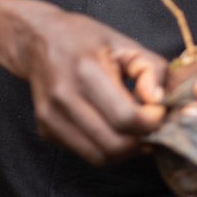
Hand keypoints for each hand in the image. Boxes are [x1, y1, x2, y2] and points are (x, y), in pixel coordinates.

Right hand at [16, 7, 167, 166]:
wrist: (37, 41)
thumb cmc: (84, 39)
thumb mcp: (124, 43)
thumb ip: (151, 69)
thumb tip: (159, 102)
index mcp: (86, 71)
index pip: (126, 118)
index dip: (151, 122)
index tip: (159, 110)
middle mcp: (64, 98)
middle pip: (115, 145)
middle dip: (142, 141)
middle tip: (151, 125)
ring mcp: (51, 118)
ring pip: (100, 157)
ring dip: (125, 150)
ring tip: (134, 130)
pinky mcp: (46, 130)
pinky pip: (85, 153)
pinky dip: (106, 148)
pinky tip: (111, 128)